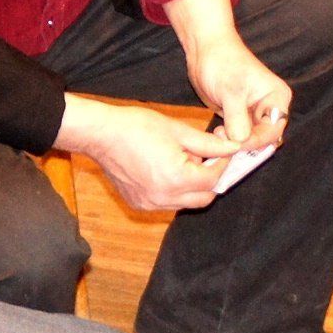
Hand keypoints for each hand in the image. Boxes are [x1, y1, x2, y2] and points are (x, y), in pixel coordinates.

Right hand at [58, 96, 241, 212]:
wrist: (101, 134)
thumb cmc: (137, 127)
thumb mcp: (179, 131)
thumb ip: (209, 144)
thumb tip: (232, 148)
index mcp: (176, 179)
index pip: (213, 180)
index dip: (224, 164)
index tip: (225, 150)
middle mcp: (164, 198)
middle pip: (204, 198)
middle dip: (212, 179)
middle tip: (211, 158)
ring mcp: (150, 204)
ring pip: (186, 203)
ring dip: (193, 186)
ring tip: (184, 159)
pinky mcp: (139, 204)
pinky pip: (167, 203)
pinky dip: (175, 191)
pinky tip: (167, 168)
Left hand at [165, 0, 292, 149]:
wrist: (205, 50)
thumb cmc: (222, 62)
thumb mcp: (231, 91)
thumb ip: (237, 118)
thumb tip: (240, 142)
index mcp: (277, 99)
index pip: (273, 130)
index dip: (256, 141)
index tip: (235, 144)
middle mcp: (269, 108)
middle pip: (264, 138)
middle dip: (245, 144)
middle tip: (223, 141)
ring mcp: (254, 114)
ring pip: (251, 139)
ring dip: (235, 142)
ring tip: (217, 134)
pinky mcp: (239, 117)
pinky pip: (239, 135)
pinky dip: (229, 139)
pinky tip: (216, 134)